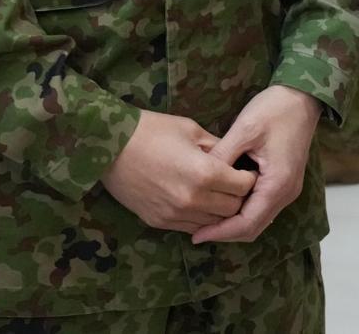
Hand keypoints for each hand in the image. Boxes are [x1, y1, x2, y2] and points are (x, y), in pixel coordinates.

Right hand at [101, 110, 256, 232]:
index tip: (246, 169)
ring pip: (213, 223)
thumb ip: (218, 147)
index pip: (243, 187)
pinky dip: (201, 219)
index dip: (248, 178)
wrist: (110, 147)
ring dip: (220, 211)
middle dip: (238, 196)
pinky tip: (199, 203)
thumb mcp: (192, 130)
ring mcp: (174, 214)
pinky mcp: (159, 222)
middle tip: (235, 183)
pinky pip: (191, 228)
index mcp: (205, 173)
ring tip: (218, 194)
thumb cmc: (153, 130)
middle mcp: (192, 199)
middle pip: (232, 209)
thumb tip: (236, 157)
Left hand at [192, 86, 322, 244]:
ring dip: (234, 223)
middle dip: (225, 232)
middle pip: (253, 227)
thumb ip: (222, 157)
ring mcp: (288, 188)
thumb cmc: (275, 109)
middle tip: (196, 230)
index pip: (247, 224)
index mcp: (277, 183)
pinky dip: (243, 211)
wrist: (302, 95)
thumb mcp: (244, 129)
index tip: (196, 235)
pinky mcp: (284, 181)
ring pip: (258, 219)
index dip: (220, 232)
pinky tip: (224, 202)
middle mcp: (286, 192)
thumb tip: (198, 181)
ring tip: (206, 219)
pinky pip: (262, 206)